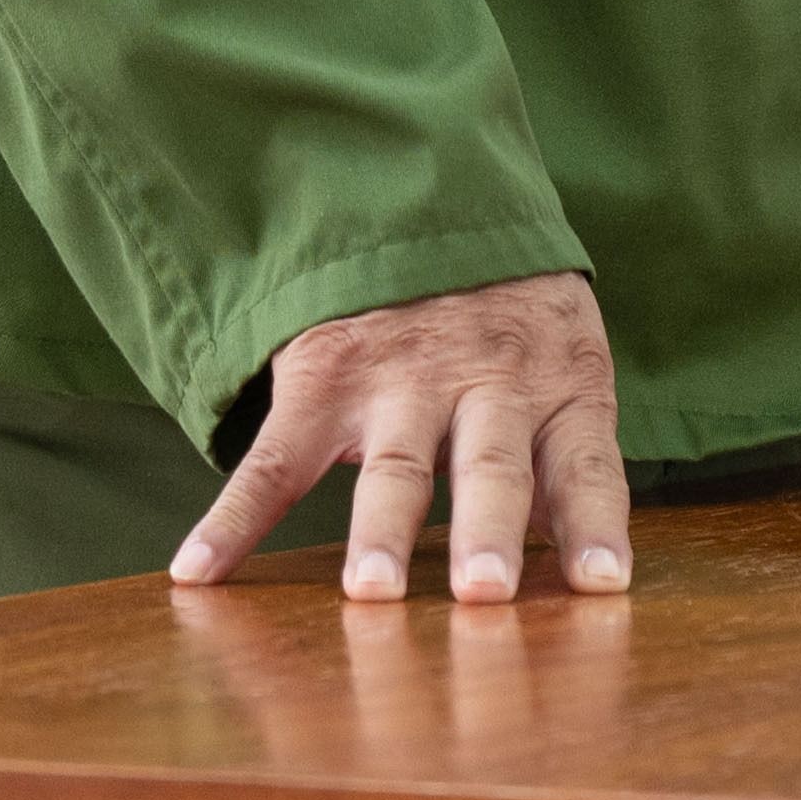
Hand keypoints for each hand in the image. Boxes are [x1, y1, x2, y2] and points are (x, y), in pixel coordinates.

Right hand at [170, 271, 628, 605]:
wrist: (423, 208)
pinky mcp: (323, 382)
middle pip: (490, 467)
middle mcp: (483, 386)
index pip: (583, 464)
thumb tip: (583, 581)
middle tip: (484, 591)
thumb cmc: (513, 324)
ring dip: (380, 531)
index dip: (596, 524)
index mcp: (556, 387)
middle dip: (487, 530)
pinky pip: (276, 459)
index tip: (603, 583)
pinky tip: (198, 572)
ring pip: (393, 467)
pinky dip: (233, 519)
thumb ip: (568, 461)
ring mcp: (400, 383)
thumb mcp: (563, 364)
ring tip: (370, 590)